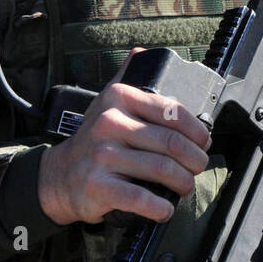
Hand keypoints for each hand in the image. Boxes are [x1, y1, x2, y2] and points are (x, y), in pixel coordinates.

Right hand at [38, 52, 211, 225]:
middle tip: (198, 167)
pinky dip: (160, 207)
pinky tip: (165, 208)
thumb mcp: (106, 103)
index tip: (204, 142)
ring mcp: (102, 155)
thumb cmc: (93, 139)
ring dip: (183, 182)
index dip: (196, 130)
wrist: (58, 176)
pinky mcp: (97, 186)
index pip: (172, 111)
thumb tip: (142, 53)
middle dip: (195, 159)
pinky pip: (140, 198)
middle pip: (171, 143)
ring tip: (186, 185)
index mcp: (119, 98)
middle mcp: (109, 123)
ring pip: (161, 169)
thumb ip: (126, 77)